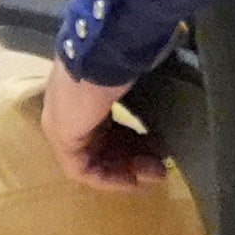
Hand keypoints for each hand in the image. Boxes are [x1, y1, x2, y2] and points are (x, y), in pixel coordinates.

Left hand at [38, 65, 162, 191]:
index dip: (137, 143)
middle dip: (136, 159)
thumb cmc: (121, 58)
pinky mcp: (61, 140)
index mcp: (88, 92)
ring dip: (128, 170)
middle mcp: (72, 109)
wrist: (100, 54)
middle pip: (105, 145)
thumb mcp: (136, 82)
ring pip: (96, 159)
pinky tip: (133, 180)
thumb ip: (145, 97)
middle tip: (163, 167)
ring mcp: (63, 124)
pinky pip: (83, 169)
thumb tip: (172, 104)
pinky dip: (109, 178)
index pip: (110, 127)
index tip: (161, 151)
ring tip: (156, 174)